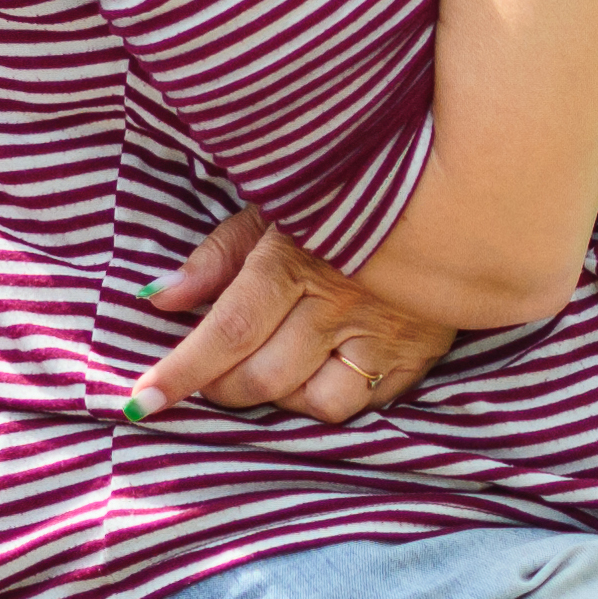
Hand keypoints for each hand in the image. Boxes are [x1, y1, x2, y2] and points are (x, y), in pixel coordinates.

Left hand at [129, 208, 461, 426]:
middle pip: (262, 376)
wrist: (455, 191)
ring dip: (275, 398)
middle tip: (207, 375)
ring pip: (312, 402)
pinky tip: (312, 381)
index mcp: (298, 259)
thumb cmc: (350, 196)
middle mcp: (341, 304)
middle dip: (219, 387)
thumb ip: (218, 256)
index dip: (182, 371)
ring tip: (263, 372)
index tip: (143, 401)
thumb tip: (157, 299)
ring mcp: (383, 334)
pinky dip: (327, 404)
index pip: (228, 330)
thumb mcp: (277, 208)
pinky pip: (365, 407)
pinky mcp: (417, 355)